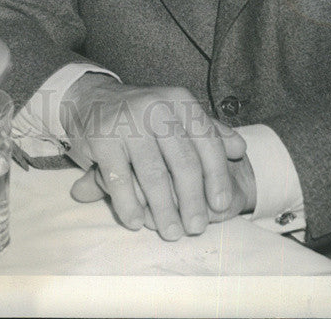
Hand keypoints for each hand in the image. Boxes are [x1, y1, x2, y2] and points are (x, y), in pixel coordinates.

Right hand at [59, 74, 248, 239]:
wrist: (91, 98)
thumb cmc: (142, 114)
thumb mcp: (176, 112)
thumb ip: (208, 130)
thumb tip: (240, 148)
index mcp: (178, 100)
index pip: (207, 141)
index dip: (217, 176)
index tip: (220, 204)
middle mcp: (154, 107)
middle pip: (183, 162)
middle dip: (193, 201)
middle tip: (196, 227)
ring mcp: (126, 122)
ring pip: (153, 175)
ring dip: (164, 211)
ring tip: (172, 232)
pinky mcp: (102, 138)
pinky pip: (120, 181)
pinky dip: (130, 206)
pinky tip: (136, 222)